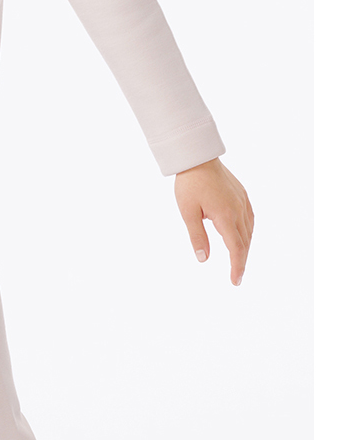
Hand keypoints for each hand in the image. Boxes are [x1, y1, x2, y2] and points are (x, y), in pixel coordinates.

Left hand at [174, 157, 253, 285]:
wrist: (198, 158)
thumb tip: (204, 259)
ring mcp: (242, 202)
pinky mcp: (242, 195)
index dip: (236, 266)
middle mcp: (238, 210)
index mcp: (225, 216)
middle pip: (244, 242)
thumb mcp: (188, 213)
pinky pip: (250, 219)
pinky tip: (243, 237)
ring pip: (249, 231)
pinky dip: (248, 233)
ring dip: (245, 248)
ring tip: (239, 261)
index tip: (235, 281)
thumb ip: (197, 237)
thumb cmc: (189, 185)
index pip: (235, 248)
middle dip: (241, 261)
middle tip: (237, 277)